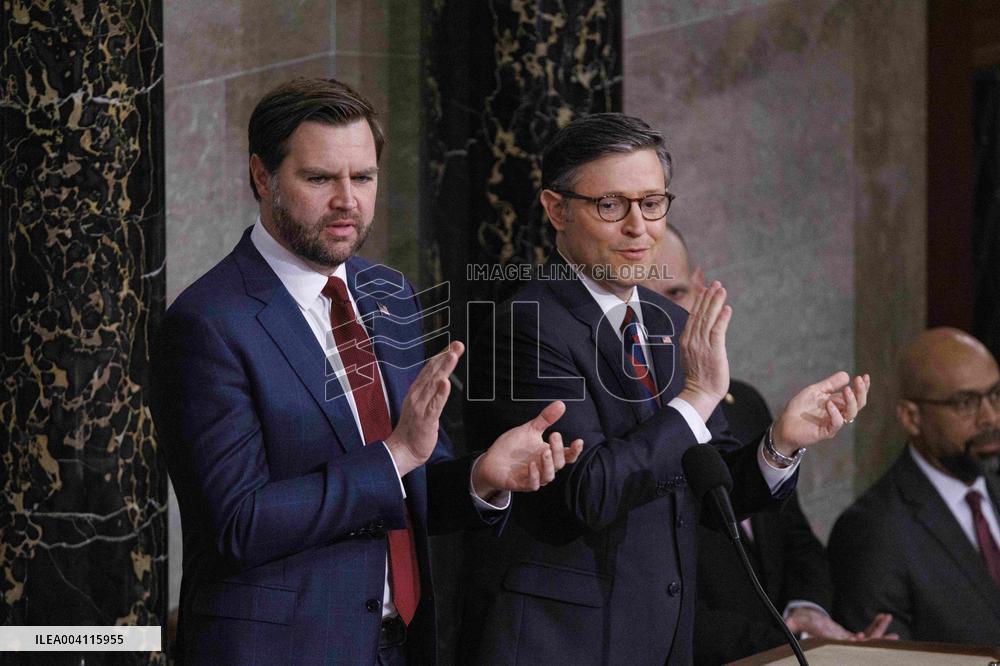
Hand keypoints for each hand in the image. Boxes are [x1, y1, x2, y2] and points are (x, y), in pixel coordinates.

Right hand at [384, 341, 462, 475]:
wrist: (401, 451)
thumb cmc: (413, 429)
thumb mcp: (421, 405)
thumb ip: (430, 392)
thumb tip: (441, 378)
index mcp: (416, 391)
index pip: (430, 369)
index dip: (441, 356)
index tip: (453, 345)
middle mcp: (417, 395)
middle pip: (432, 372)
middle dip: (445, 357)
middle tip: (457, 345)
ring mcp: (420, 406)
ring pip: (433, 384)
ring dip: (444, 369)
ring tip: (452, 355)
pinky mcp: (425, 420)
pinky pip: (434, 405)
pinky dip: (440, 393)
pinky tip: (446, 383)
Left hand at [472, 400, 583, 498]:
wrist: (492, 460)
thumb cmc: (513, 447)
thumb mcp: (530, 429)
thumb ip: (546, 419)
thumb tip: (561, 404)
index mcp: (549, 454)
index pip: (567, 455)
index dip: (575, 450)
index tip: (578, 440)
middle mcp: (544, 467)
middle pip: (559, 463)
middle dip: (558, 450)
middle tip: (554, 435)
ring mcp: (534, 476)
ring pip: (548, 476)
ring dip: (548, 464)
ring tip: (545, 451)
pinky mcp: (521, 484)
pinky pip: (532, 484)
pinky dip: (534, 475)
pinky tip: (531, 465)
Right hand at [677, 280, 731, 420]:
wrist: (698, 394)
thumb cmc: (698, 378)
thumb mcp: (692, 356)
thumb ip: (696, 342)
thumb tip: (701, 333)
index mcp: (686, 340)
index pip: (693, 316)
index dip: (700, 302)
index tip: (706, 290)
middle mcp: (692, 340)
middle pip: (700, 313)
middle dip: (708, 297)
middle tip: (716, 283)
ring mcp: (702, 345)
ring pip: (708, 318)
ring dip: (715, 303)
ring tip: (721, 289)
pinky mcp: (713, 351)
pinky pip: (717, 331)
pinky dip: (722, 318)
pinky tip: (727, 308)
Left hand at [771, 372, 869, 456]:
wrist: (785, 424)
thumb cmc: (800, 408)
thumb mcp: (814, 391)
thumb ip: (830, 384)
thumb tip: (846, 375)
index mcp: (837, 403)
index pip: (855, 396)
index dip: (862, 387)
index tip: (865, 376)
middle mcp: (839, 413)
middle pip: (858, 404)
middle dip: (860, 392)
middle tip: (858, 380)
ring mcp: (833, 423)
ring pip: (851, 414)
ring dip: (851, 401)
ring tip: (847, 390)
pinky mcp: (825, 431)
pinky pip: (837, 423)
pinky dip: (835, 412)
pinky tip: (830, 403)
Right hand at [786, 608, 897, 641]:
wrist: (804, 620)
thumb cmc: (801, 620)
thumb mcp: (795, 620)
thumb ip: (791, 624)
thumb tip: (785, 624)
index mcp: (830, 641)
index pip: (846, 646)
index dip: (857, 644)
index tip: (862, 637)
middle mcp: (842, 644)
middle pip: (864, 645)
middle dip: (878, 640)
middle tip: (893, 637)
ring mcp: (848, 641)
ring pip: (868, 638)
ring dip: (879, 629)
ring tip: (888, 618)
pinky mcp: (850, 636)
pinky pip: (866, 632)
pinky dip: (874, 625)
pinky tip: (882, 617)